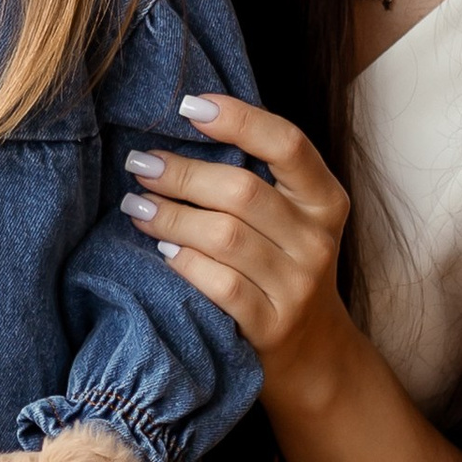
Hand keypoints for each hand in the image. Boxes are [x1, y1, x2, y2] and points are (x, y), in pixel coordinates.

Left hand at [117, 96, 356, 410]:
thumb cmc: (286, 269)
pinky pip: (221, 285)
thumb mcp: (292, 221)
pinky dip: (186, 263)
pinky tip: (162, 249)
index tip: (187, 106)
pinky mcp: (272, 326)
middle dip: (182, 173)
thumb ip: (259, 179)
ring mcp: (298, 286)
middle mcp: (317, 241)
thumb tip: (186, 127)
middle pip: (243, 192)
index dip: (239, 119)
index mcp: (325, 201)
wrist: (315, 355)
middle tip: (140, 164)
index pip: (288, 144)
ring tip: (136, 205)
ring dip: (171, 216)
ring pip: (225, 238)